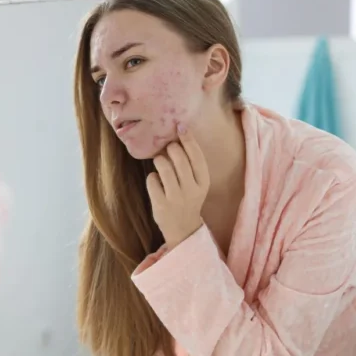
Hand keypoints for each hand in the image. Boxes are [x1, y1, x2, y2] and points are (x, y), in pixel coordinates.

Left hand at [146, 124, 209, 249]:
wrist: (183, 229)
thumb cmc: (188, 198)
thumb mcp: (196, 183)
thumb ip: (190, 163)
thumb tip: (179, 133)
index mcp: (203, 182)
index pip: (196, 155)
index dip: (188, 138)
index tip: (180, 126)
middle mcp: (192, 189)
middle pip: (178, 157)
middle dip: (170, 148)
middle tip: (167, 149)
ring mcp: (176, 198)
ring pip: (163, 166)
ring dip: (159, 160)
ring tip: (160, 163)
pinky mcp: (161, 204)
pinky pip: (152, 180)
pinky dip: (152, 178)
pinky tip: (156, 184)